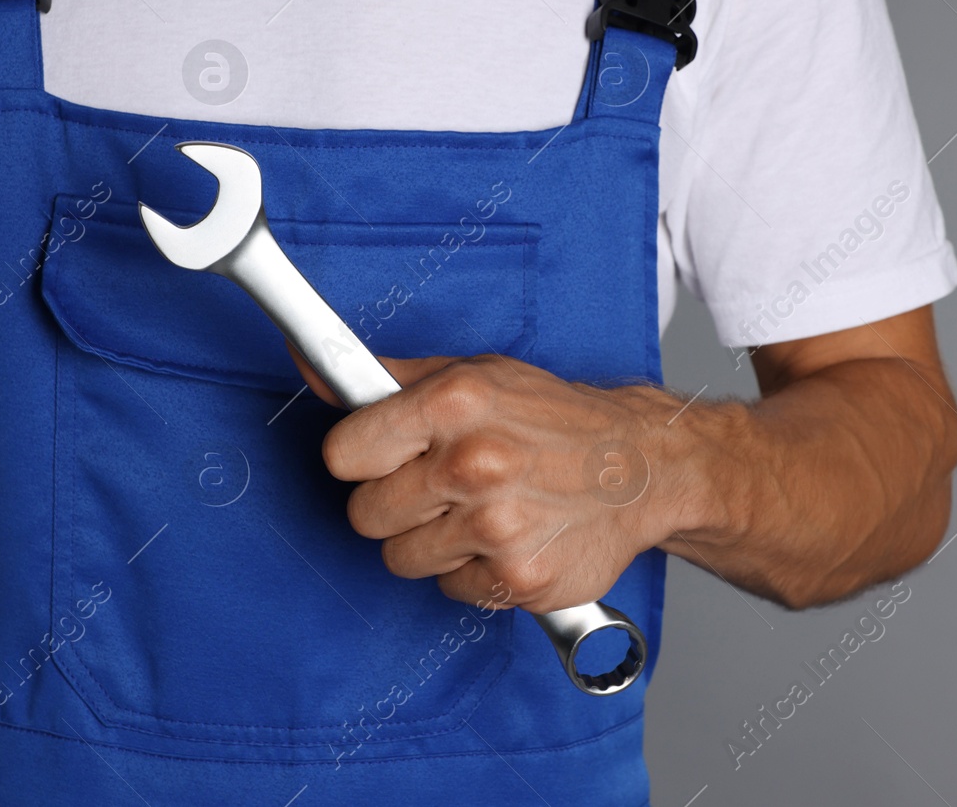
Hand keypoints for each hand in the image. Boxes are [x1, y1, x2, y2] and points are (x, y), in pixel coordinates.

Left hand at [291, 349, 723, 612]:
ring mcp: (497, 527)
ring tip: (479, 510)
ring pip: (400, 558)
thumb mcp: (474, 375)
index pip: (343, 454)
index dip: (360, 458)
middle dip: (394, 504)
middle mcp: (474, 464)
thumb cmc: (552, 418)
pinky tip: (508, 539)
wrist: (643, 467)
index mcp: (454, 403)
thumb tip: (313, 366)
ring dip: (431, 542)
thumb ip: (388, 379)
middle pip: (364, 514)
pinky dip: (474, 572)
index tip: (383, 456)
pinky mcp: (518, 580)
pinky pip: (451, 590)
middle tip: (440, 486)